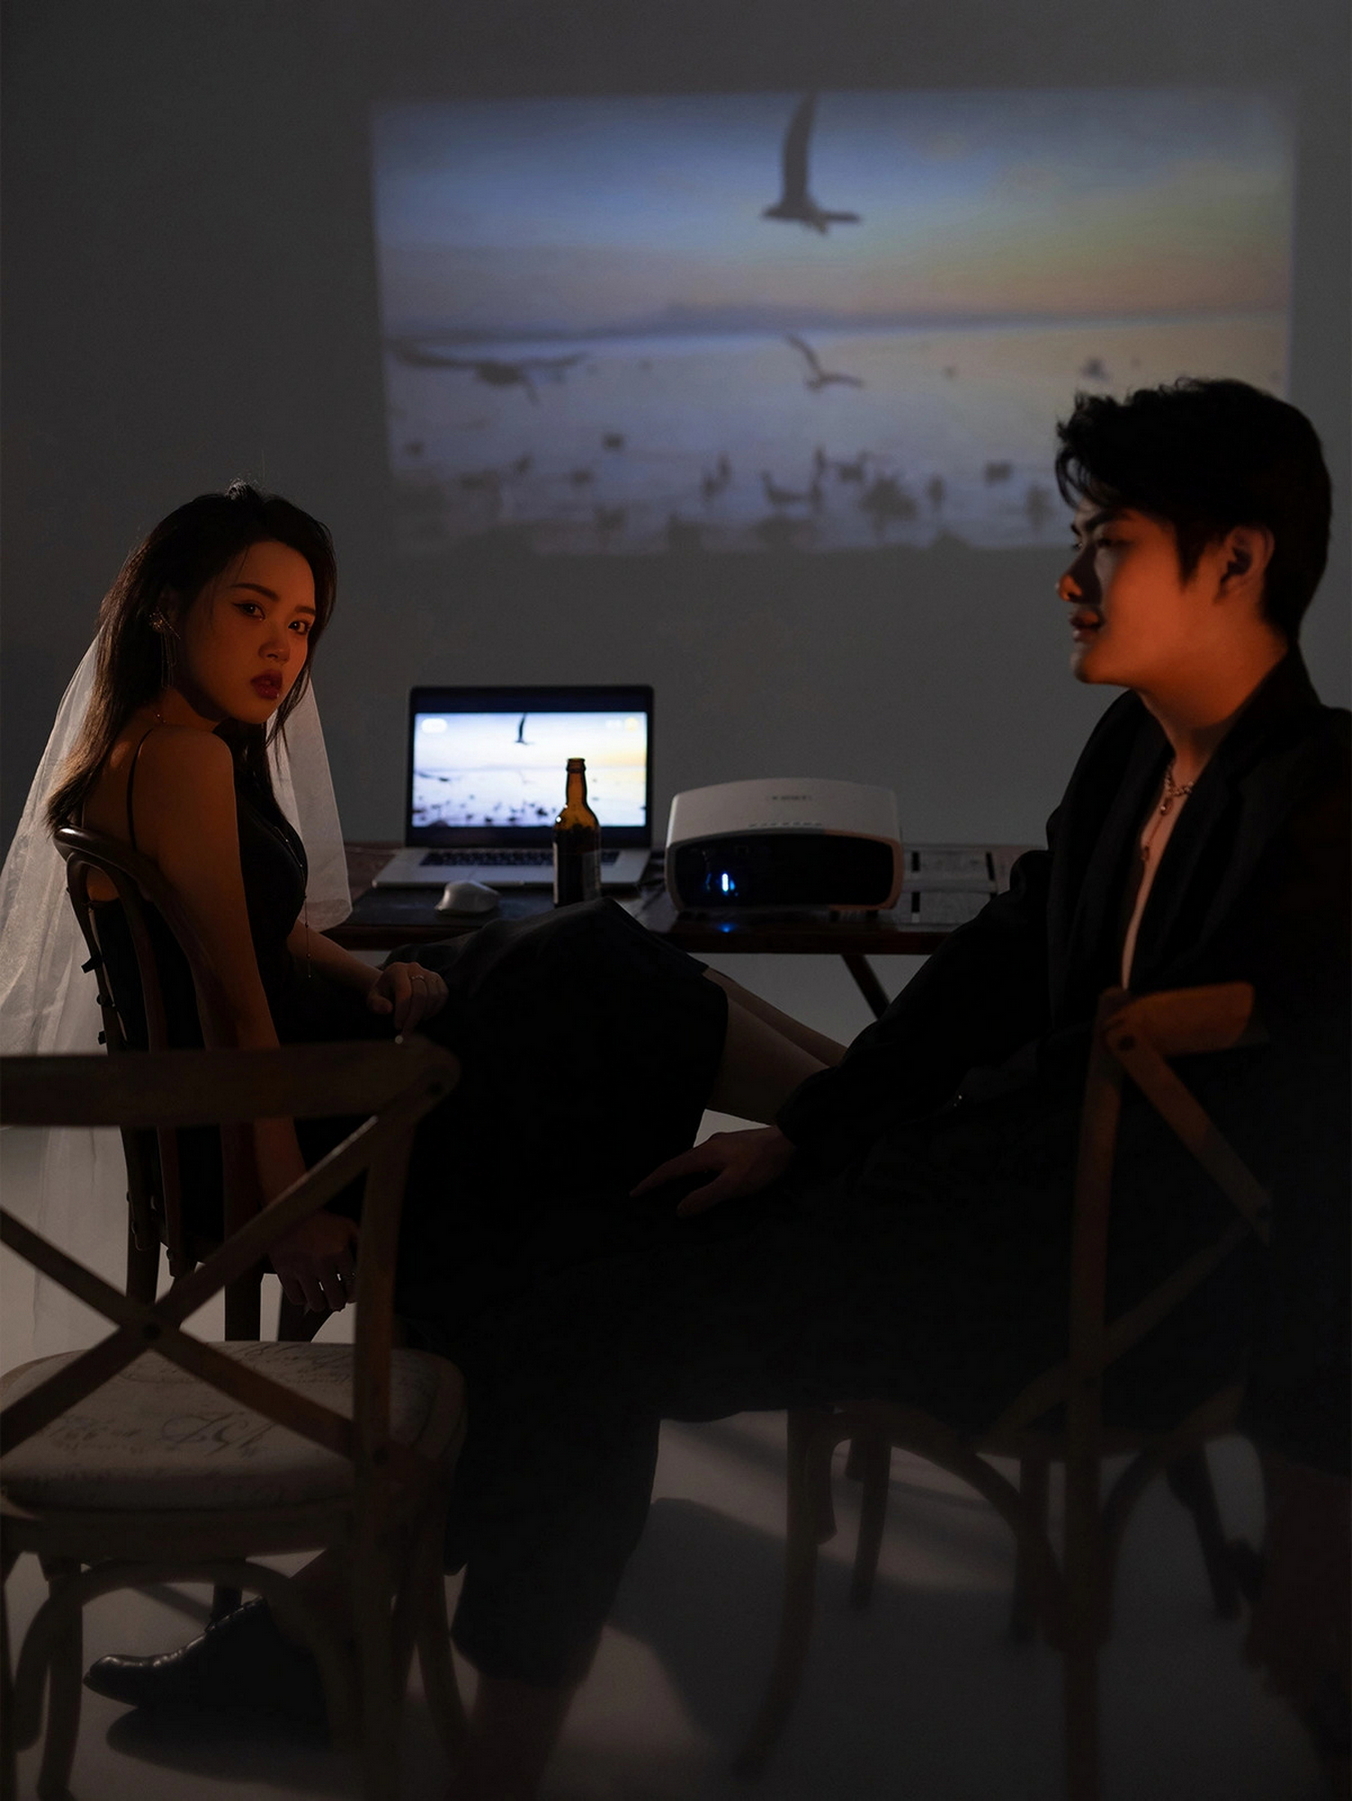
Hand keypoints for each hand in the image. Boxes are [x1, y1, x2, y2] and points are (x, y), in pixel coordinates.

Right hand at [269, 1211, 358, 1313]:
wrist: (290, 1211)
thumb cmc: (320, 1221)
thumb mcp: (347, 1226)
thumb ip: (361, 1244)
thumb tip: (370, 1265)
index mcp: (339, 1250)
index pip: (354, 1285)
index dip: (354, 1293)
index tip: (351, 1295)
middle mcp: (321, 1261)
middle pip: (336, 1300)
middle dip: (338, 1301)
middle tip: (337, 1298)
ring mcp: (301, 1268)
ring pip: (317, 1303)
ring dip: (321, 1302)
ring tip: (322, 1296)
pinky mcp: (284, 1271)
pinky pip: (296, 1299)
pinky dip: (302, 1299)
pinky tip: (306, 1290)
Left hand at [367, 960, 447, 1032]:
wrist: (392, 986)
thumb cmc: (382, 994)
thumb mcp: (373, 999)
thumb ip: (376, 1004)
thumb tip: (388, 1009)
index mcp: (397, 970)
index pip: (404, 992)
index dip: (403, 1012)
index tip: (398, 1027)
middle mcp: (414, 968)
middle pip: (420, 995)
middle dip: (414, 1016)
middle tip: (407, 1030)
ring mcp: (428, 972)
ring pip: (434, 995)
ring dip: (426, 1013)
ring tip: (415, 1022)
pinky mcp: (437, 979)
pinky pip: (443, 994)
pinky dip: (436, 1008)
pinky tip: (425, 1016)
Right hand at [631, 1125, 795, 1215]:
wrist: (789, 1140)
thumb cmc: (762, 1163)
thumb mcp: (734, 1184)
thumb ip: (706, 1196)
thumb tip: (679, 1209)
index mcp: (704, 1154)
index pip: (670, 1169)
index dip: (651, 1182)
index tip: (635, 1192)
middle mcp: (708, 1146)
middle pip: (678, 1163)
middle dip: (661, 1178)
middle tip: (648, 1192)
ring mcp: (721, 1145)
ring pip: (693, 1162)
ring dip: (680, 1175)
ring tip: (673, 1190)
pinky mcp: (733, 1147)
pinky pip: (706, 1161)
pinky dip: (696, 1173)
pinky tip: (704, 1180)